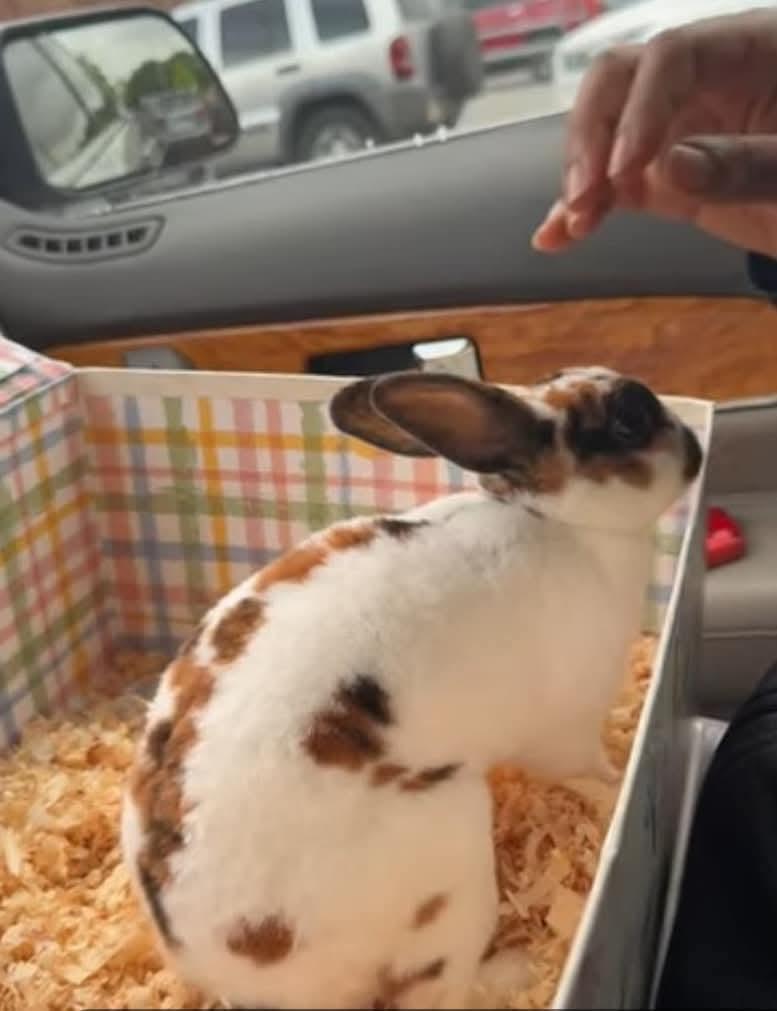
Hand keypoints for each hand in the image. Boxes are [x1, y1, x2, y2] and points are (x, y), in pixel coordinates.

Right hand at [532, 9, 776, 256]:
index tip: (623, 172)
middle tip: (584, 197)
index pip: (672, 56)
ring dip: (581, 177)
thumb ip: (747, 165)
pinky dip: (585, 210)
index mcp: (750, 50)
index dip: (639, 108)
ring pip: (604, 132)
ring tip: (574, 227)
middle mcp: (703, 80)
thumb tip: (668, 168)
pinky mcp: (663, 174)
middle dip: (592, 136)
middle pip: (620, 81)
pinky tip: (555, 238)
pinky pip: (614, 183)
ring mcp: (678, 127)